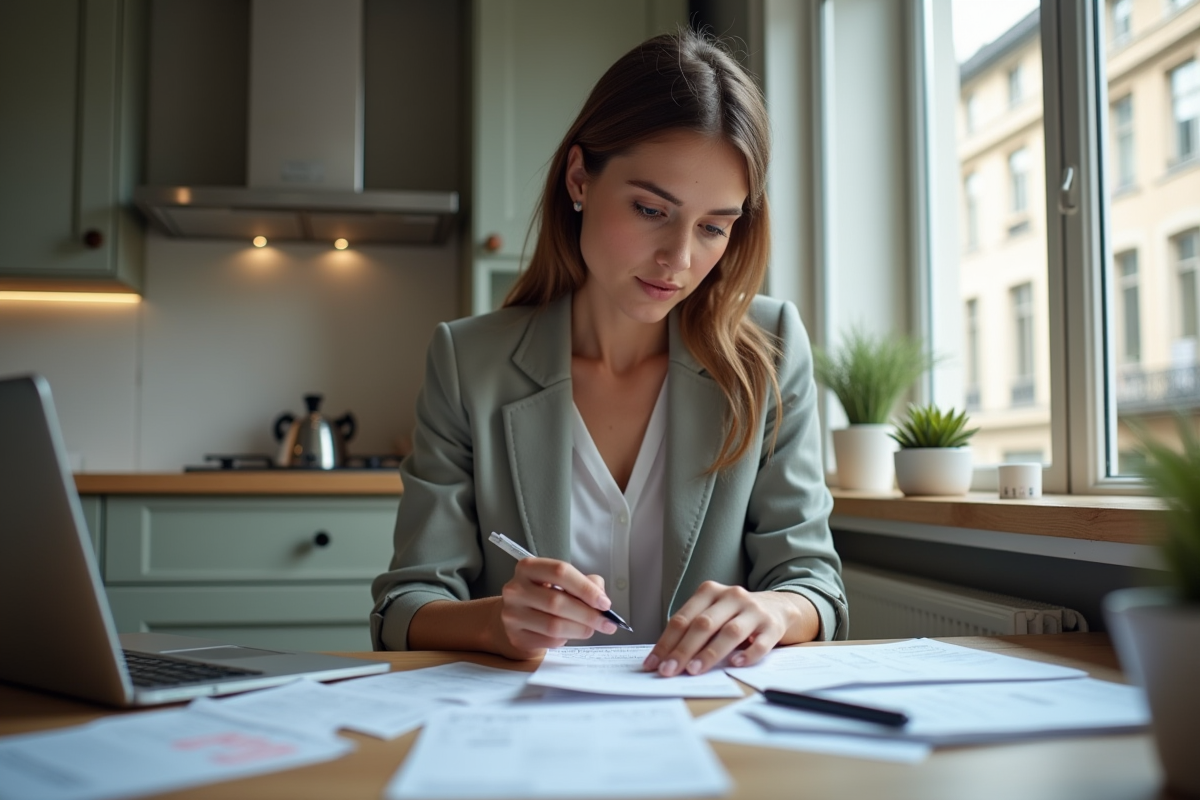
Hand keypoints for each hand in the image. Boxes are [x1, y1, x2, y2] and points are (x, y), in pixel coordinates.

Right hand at [495, 557, 617, 657]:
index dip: (586, 588)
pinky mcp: (515, 636)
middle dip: (588, 614)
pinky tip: (570, 634)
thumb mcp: (562, 581)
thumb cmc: (544, 594)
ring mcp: (512, 614)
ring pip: (554, 625)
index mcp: (529, 567)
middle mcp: (516, 588)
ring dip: (580, 629)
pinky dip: (566, 639)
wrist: (517, 614)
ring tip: (591, 628)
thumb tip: (602, 599)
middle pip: (557, 602)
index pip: (561, 572)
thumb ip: (585, 583)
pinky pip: (549, 640)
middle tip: (607, 623)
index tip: (604, 603)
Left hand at [642, 582, 817, 675]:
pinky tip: (736, 664)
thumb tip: (666, 658)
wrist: (779, 607)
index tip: (653, 664)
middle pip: (703, 624)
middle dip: (683, 649)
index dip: (666, 642)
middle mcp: (732, 596)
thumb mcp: (714, 613)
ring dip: (710, 653)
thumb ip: (693, 629)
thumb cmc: (736, 615)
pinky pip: (761, 642)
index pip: (683, 618)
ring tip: (695, 670)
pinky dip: (748, 654)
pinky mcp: (773, 625)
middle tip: (669, 670)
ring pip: (729, 632)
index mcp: (710, 591)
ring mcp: (754, 610)